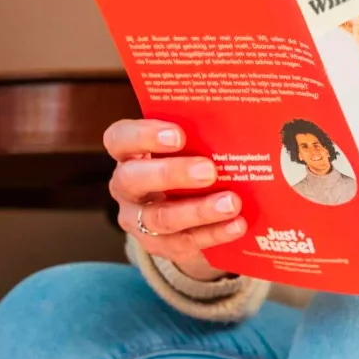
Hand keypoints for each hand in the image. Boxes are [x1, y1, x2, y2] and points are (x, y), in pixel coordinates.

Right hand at [105, 118, 245, 281]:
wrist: (187, 211)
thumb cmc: (188, 161)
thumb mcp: (188, 146)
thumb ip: (200, 132)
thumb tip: (238, 113)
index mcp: (128, 152)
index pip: (120, 138)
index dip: (144, 135)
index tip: (178, 135)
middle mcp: (125, 186)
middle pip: (133, 179)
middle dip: (172, 174)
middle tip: (208, 170)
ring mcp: (137, 219)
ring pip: (160, 217)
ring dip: (199, 211)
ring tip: (232, 203)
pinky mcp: (158, 245)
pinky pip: (183, 242)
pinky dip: (213, 234)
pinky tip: (237, 225)